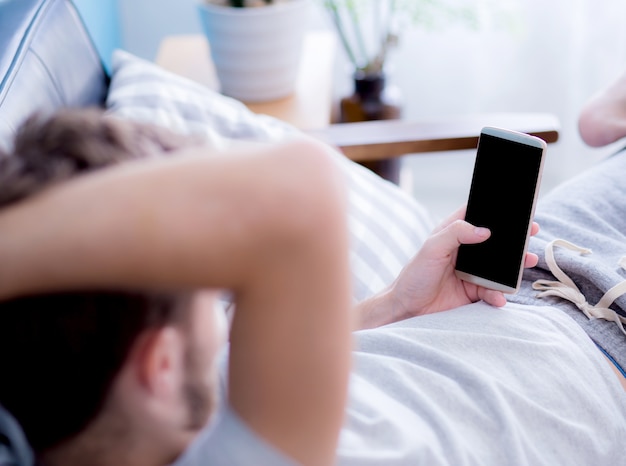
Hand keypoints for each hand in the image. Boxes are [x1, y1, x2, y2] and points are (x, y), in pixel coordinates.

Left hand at [388, 205, 538, 317]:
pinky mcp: (474, 292)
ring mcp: (471, 272)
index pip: (476, 216)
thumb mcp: (432, 248)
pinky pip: (493, 291)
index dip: (495, 211)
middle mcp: (465, 251)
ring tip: (528, 261)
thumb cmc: (414, 275)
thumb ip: (456, 233)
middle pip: (495, 241)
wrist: (407, 309)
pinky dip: (499, 294)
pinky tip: (499, 298)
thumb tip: (484, 230)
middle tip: (532, 232)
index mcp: (453, 234)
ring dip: (515, 266)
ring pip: (499, 267)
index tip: (516, 207)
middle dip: (514, 238)